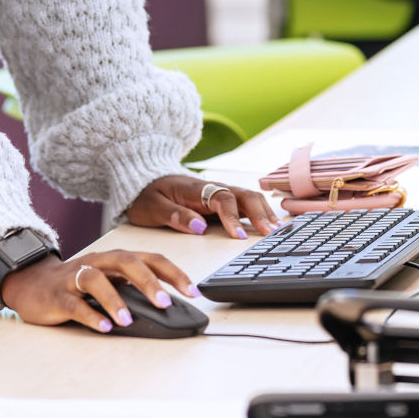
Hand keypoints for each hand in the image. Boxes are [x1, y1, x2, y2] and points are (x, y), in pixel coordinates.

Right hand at [0, 249, 195, 332]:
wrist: (32, 283)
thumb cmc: (78, 283)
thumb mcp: (110, 280)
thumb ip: (133, 288)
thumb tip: (168, 306)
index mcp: (115, 259)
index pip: (150, 259)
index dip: (173, 273)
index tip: (192, 291)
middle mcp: (97, 263)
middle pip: (125, 262)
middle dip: (148, 282)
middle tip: (164, 304)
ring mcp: (75, 278)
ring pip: (96, 280)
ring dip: (115, 300)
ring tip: (128, 320)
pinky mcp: (57, 296)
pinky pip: (74, 304)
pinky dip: (90, 315)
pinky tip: (104, 327)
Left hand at [125, 174, 278, 239]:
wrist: (142, 181)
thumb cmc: (146, 195)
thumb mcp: (152, 208)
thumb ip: (175, 216)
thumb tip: (199, 228)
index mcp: (195, 189)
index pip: (222, 198)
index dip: (232, 217)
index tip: (238, 236)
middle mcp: (210, 188)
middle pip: (243, 194)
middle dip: (259, 213)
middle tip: (271, 234)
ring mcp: (217, 193)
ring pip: (248, 197)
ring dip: (263, 211)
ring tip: (276, 231)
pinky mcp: (219, 200)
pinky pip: (244, 203)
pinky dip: (259, 212)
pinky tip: (268, 224)